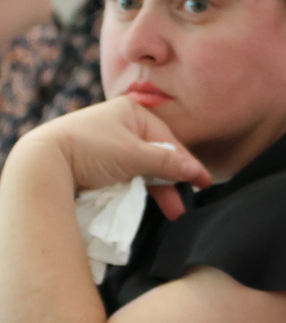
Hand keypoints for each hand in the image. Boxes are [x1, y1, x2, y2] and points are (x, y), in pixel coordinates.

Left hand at [18, 97, 208, 218]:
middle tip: (181, 205)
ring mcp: (110, 142)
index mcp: (132, 112)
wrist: (43, 162)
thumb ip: (169, 164)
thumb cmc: (90, 150)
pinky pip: (129, 173)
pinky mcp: (100, 160)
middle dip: (171, 182)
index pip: (169, 140)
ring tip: (170, 211)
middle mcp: (122, 124)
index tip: (205, 183)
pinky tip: (145, 200)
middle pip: (158, 155)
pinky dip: (139, 187)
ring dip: (157, 189)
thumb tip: (199, 172)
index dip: (187, 164)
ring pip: (144, 167)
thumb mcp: (135, 156)